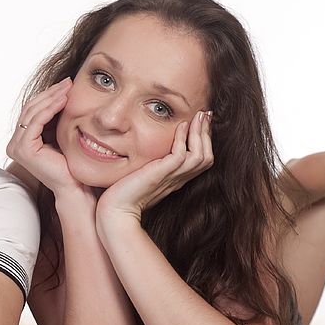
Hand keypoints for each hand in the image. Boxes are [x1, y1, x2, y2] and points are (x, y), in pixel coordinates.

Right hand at [6, 78, 88, 198]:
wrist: (73, 184)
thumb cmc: (69, 162)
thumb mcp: (58, 134)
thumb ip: (53, 118)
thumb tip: (62, 91)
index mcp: (20, 141)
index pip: (32, 111)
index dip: (48, 95)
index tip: (65, 85)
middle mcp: (14, 144)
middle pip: (30, 109)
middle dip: (50, 93)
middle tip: (67, 82)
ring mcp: (16, 147)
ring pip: (32, 113)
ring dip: (51, 98)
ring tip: (68, 88)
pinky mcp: (23, 149)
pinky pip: (36, 122)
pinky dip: (50, 108)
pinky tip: (64, 100)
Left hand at [97, 110, 212, 221]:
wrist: (116, 211)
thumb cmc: (124, 194)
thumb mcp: (142, 174)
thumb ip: (151, 164)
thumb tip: (146, 150)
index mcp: (176, 179)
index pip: (200, 159)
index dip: (203, 141)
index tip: (201, 122)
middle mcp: (178, 179)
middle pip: (205, 156)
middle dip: (207, 134)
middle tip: (206, 114)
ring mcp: (171, 178)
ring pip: (199, 156)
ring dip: (201, 133)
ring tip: (199, 116)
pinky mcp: (161, 175)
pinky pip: (180, 155)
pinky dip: (183, 139)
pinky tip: (181, 125)